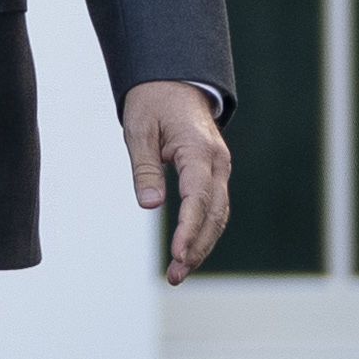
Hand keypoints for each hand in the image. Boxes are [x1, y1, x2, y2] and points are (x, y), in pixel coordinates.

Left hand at [125, 79, 230, 281]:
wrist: (174, 82)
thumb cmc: (152, 103)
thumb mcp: (138, 130)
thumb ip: (144, 168)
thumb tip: (150, 205)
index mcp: (199, 149)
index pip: (198, 197)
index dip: (189, 228)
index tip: (177, 254)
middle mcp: (217, 162)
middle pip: (215, 213)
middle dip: (197, 247)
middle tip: (175, 275)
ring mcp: (220, 169)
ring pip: (219, 215)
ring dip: (202, 245)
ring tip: (178, 272)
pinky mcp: (215, 175)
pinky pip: (215, 208)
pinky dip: (204, 232)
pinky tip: (188, 252)